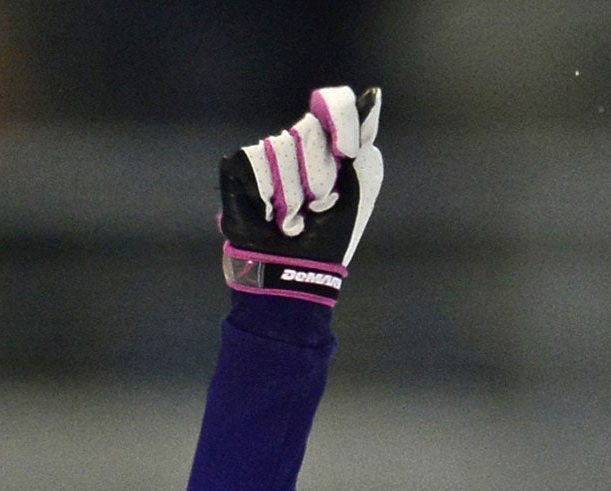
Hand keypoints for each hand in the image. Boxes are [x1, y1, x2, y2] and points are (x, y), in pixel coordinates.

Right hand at [220, 86, 382, 306]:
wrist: (294, 275)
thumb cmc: (328, 241)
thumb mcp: (358, 192)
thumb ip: (363, 145)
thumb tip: (372, 96)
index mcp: (327, 146)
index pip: (334, 106)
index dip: (341, 122)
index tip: (346, 152)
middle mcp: (295, 145)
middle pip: (310, 129)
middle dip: (319, 174)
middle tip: (317, 205)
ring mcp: (265, 157)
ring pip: (281, 148)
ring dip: (292, 195)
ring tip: (291, 219)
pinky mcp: (238, 171)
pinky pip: (254, 163)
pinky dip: (266, 196)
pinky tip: (268, 216)